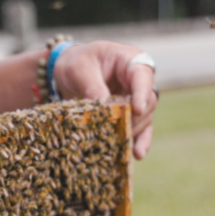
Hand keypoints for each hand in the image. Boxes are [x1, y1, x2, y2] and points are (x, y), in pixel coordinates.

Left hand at [52, 41, 156, 159]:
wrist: (68, 69)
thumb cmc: (76, 61)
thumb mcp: (79, 68)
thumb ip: (91, 85)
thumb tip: (104, 106)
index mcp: (130, 61)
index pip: (142, 76)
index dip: (141, 93)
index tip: (136, 109)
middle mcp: (138, 81)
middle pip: (146, 102)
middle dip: (134, 118)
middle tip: (120, 131)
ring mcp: (135, 99)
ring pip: (144, 118)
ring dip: (135, 133)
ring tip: (126, 148)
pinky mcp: (128, 114)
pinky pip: (138, 128)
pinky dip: (137, 141)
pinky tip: (136, 154)